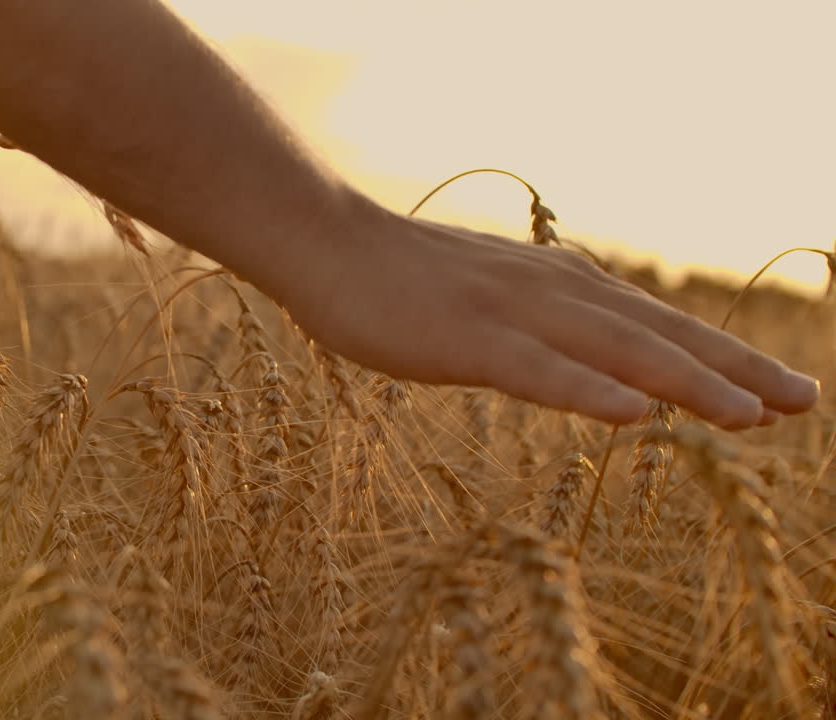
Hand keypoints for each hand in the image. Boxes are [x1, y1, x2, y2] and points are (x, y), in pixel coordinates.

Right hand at [278, 206, 819, 429]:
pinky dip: (589, 391)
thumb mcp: (487, 297)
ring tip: (753, 416)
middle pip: (656, 335)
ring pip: (615, 351)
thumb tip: (575, 354)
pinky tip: (635, 415)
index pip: (654, 325)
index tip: (777, 390)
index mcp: (557, 285)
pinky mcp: (467, 339)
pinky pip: (537, 370)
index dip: (719, 357)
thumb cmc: (398, 278)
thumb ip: (537, 320)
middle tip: (803, 402)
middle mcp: (551, 292)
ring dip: (688, 382)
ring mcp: (512, 313)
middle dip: (734, 371)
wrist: (328, 242)